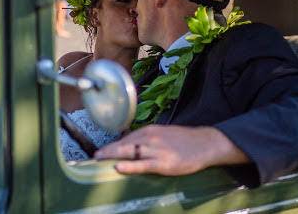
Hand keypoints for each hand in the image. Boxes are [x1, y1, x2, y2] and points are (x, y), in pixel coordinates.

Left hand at [94, 125, 248, 175]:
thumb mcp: (162, 134)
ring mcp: (156, 150)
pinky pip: (143, 164)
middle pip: (123, 144)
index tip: (99, 152)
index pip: (125, 138)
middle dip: (106, 151)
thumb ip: (147, 139)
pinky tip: (118, 166)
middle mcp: (150, 138)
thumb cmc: (184, 140)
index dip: (111, 145)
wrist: (205, 143)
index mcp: (149, 131)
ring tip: (98, 161)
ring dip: (112, 156)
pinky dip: (129, 165)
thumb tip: (131, 146)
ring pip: (129, 152)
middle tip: (92, 157)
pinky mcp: (164, 163)